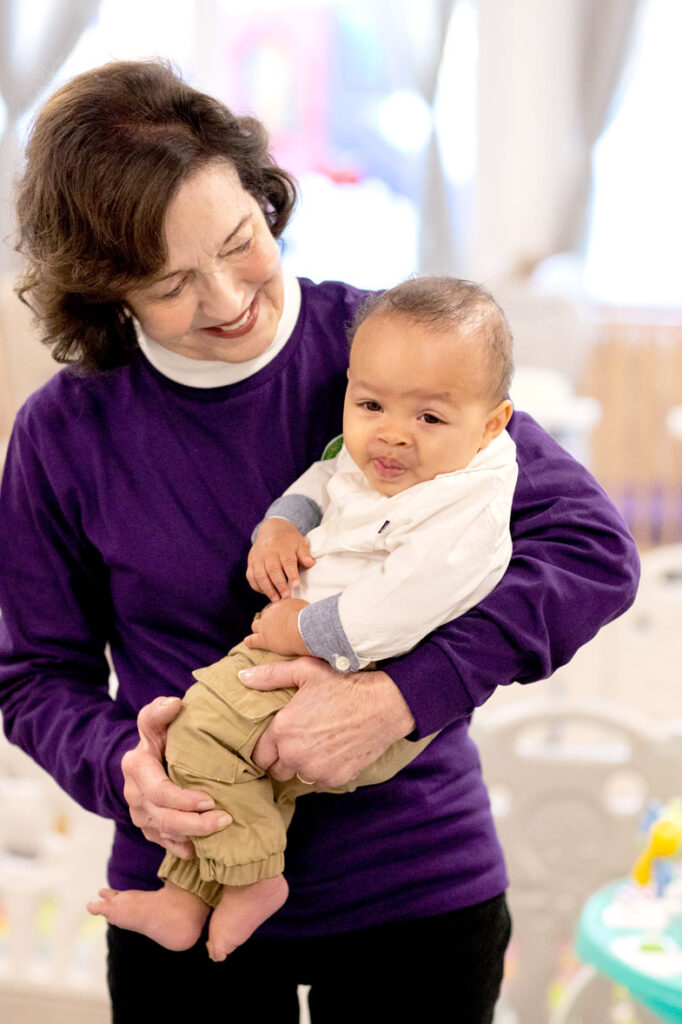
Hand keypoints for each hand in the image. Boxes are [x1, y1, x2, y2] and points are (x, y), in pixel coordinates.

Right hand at [121, 696, 231, 858]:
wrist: (147, 759)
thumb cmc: (157, 737)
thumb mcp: (154, 722)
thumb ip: (159, 711)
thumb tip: (174, 703)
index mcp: (136, 768)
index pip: (160, 792)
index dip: (184, 800)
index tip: (210, 800)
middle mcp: (135, 796)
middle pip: (164, 819)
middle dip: (195, 824)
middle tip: (226, 819)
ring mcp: (140, 816)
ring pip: (166, 835)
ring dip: (194, 836)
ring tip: (222, 829)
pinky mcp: (150, 829)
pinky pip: (166, 845)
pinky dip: (186, 848)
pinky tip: (204, 848)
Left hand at [239, 658, 414, 786]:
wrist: (383, 704)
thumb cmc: (344, 684)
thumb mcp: (305, 671)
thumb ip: (270, 675)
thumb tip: (243, 677)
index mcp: (282, 731)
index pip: (259, 755)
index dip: (267, 747)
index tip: (278, 738)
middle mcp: (295, 755)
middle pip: (276, 770)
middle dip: (283, 758)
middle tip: (299, 740)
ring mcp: (316, 770)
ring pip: (299, 775)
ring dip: (303, 764)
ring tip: (318, 743)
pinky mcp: (336, 778)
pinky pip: (320, 780)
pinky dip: (324, 769)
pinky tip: (334, 750)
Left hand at [244, 598, 309, 655]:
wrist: (302, 629)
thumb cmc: (307, 619)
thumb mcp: (304, 607)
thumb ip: (298, 608)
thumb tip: (301, 610)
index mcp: (281, 605)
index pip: (275, 607)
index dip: (277, 613)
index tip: (281, 617)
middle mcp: (271, 613)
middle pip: (264, 615)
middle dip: (267, 620)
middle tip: (272, 626)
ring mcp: (265, 626)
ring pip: (255, 626)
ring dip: (258, 630)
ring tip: (260, 634)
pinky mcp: (263, 639)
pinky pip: (251, 640)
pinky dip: (250, 642)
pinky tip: (248, 643)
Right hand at [246, 518, 314, 600]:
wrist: (271, 529)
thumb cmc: (288, 540)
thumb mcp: (299, 543)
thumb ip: (305, 554)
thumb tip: (311, 563)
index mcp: (282, 547)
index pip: (287, 561)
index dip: (292, 574)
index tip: (296, 585)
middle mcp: (268, 552)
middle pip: (272, 570)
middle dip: (279, 585)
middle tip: (286, 597)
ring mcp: (257, 558)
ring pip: (260, 575)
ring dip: (268, 589)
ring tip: (276, 600)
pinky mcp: (251, 563)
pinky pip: (251, 577)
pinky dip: (257, 587)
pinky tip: (266, 593)